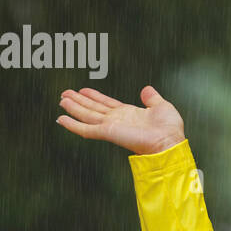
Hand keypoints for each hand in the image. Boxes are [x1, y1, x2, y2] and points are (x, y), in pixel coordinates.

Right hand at [56, 85, 185, 155]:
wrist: (169, 141)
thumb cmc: (169, 128)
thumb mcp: (161, 106)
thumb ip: (152, 98)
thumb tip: (146, 89)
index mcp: (128, 114)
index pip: (106, 104)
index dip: (95, 96)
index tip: (83, 90)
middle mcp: (117, 120)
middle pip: (93, 109)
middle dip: (79, 101)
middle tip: (64, 93)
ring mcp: (111, 127)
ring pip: (87, 116)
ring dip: (73, 108)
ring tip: (61, 100)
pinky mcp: (107, 133)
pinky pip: (86, 129)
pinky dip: (73, 125)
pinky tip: (61, 119)